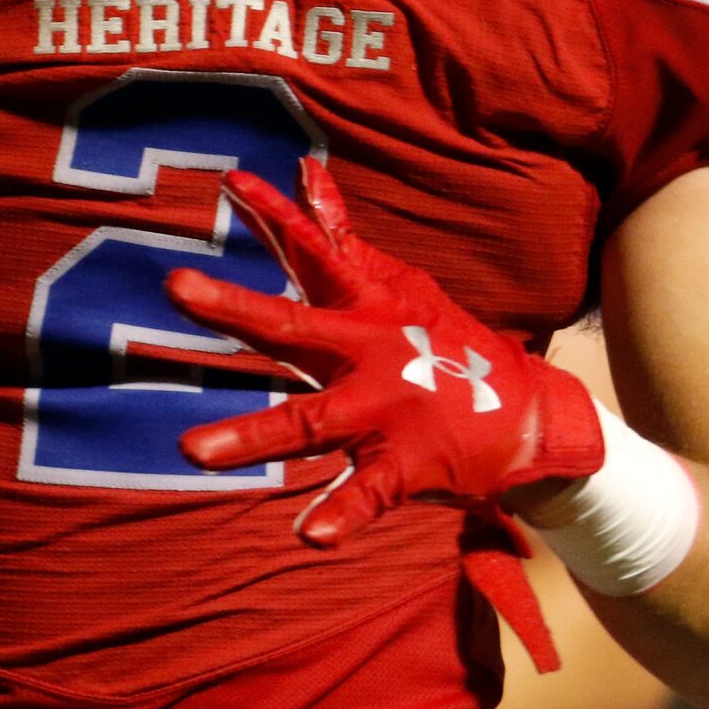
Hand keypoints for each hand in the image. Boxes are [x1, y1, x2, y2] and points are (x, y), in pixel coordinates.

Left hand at [165, 160, 605, 547]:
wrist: (531, 418)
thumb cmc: (445, 346)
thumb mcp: (397, 286)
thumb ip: (340, 236)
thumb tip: (306, 173)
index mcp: (366, 305)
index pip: (313, 251)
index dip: (273, 214)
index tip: (230, 182)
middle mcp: (368, 350)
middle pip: (291, 325)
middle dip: (234, 307)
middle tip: (177, 287)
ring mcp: (386, 409)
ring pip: (309, 420)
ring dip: (251, 436)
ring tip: (191, 451)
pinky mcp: (407, 464)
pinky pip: (368, 494)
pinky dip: (341, 516)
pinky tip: (309, 535)